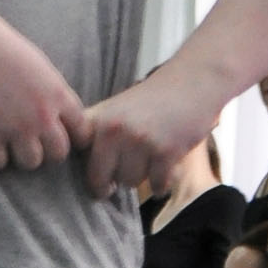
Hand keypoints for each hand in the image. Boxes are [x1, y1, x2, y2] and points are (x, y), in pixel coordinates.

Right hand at [0, 11, 88, 173]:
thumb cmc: (6, 50)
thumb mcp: (43, 69)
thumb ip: (56, 96)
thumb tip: (63, 120)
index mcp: (58, 96)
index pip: (82, 133)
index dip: (72, 137)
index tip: (60, 133)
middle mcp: (41, 115)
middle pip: (59, 154)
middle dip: (48, 151)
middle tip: (34, 141)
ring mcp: (14, 126)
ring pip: (31, 163)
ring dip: (22, 156)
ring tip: (12, 143)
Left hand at [81, 66, 222, 202]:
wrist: (191, 82)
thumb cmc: (151, 101)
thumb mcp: (115, 109)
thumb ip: (95, 134)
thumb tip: (80, 174)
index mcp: (97, 119)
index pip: (76, 157)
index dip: (83, 171)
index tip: (93, 178)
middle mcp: (113, 130)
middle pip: (100, 179)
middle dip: (110, 183)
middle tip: (118, 180)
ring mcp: (139, 140)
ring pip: (129, 182)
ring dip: (140, 178)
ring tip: (148, 161)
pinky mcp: (165, 151)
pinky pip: (156, 185)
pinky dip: (161, 184)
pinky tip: (164, 171)